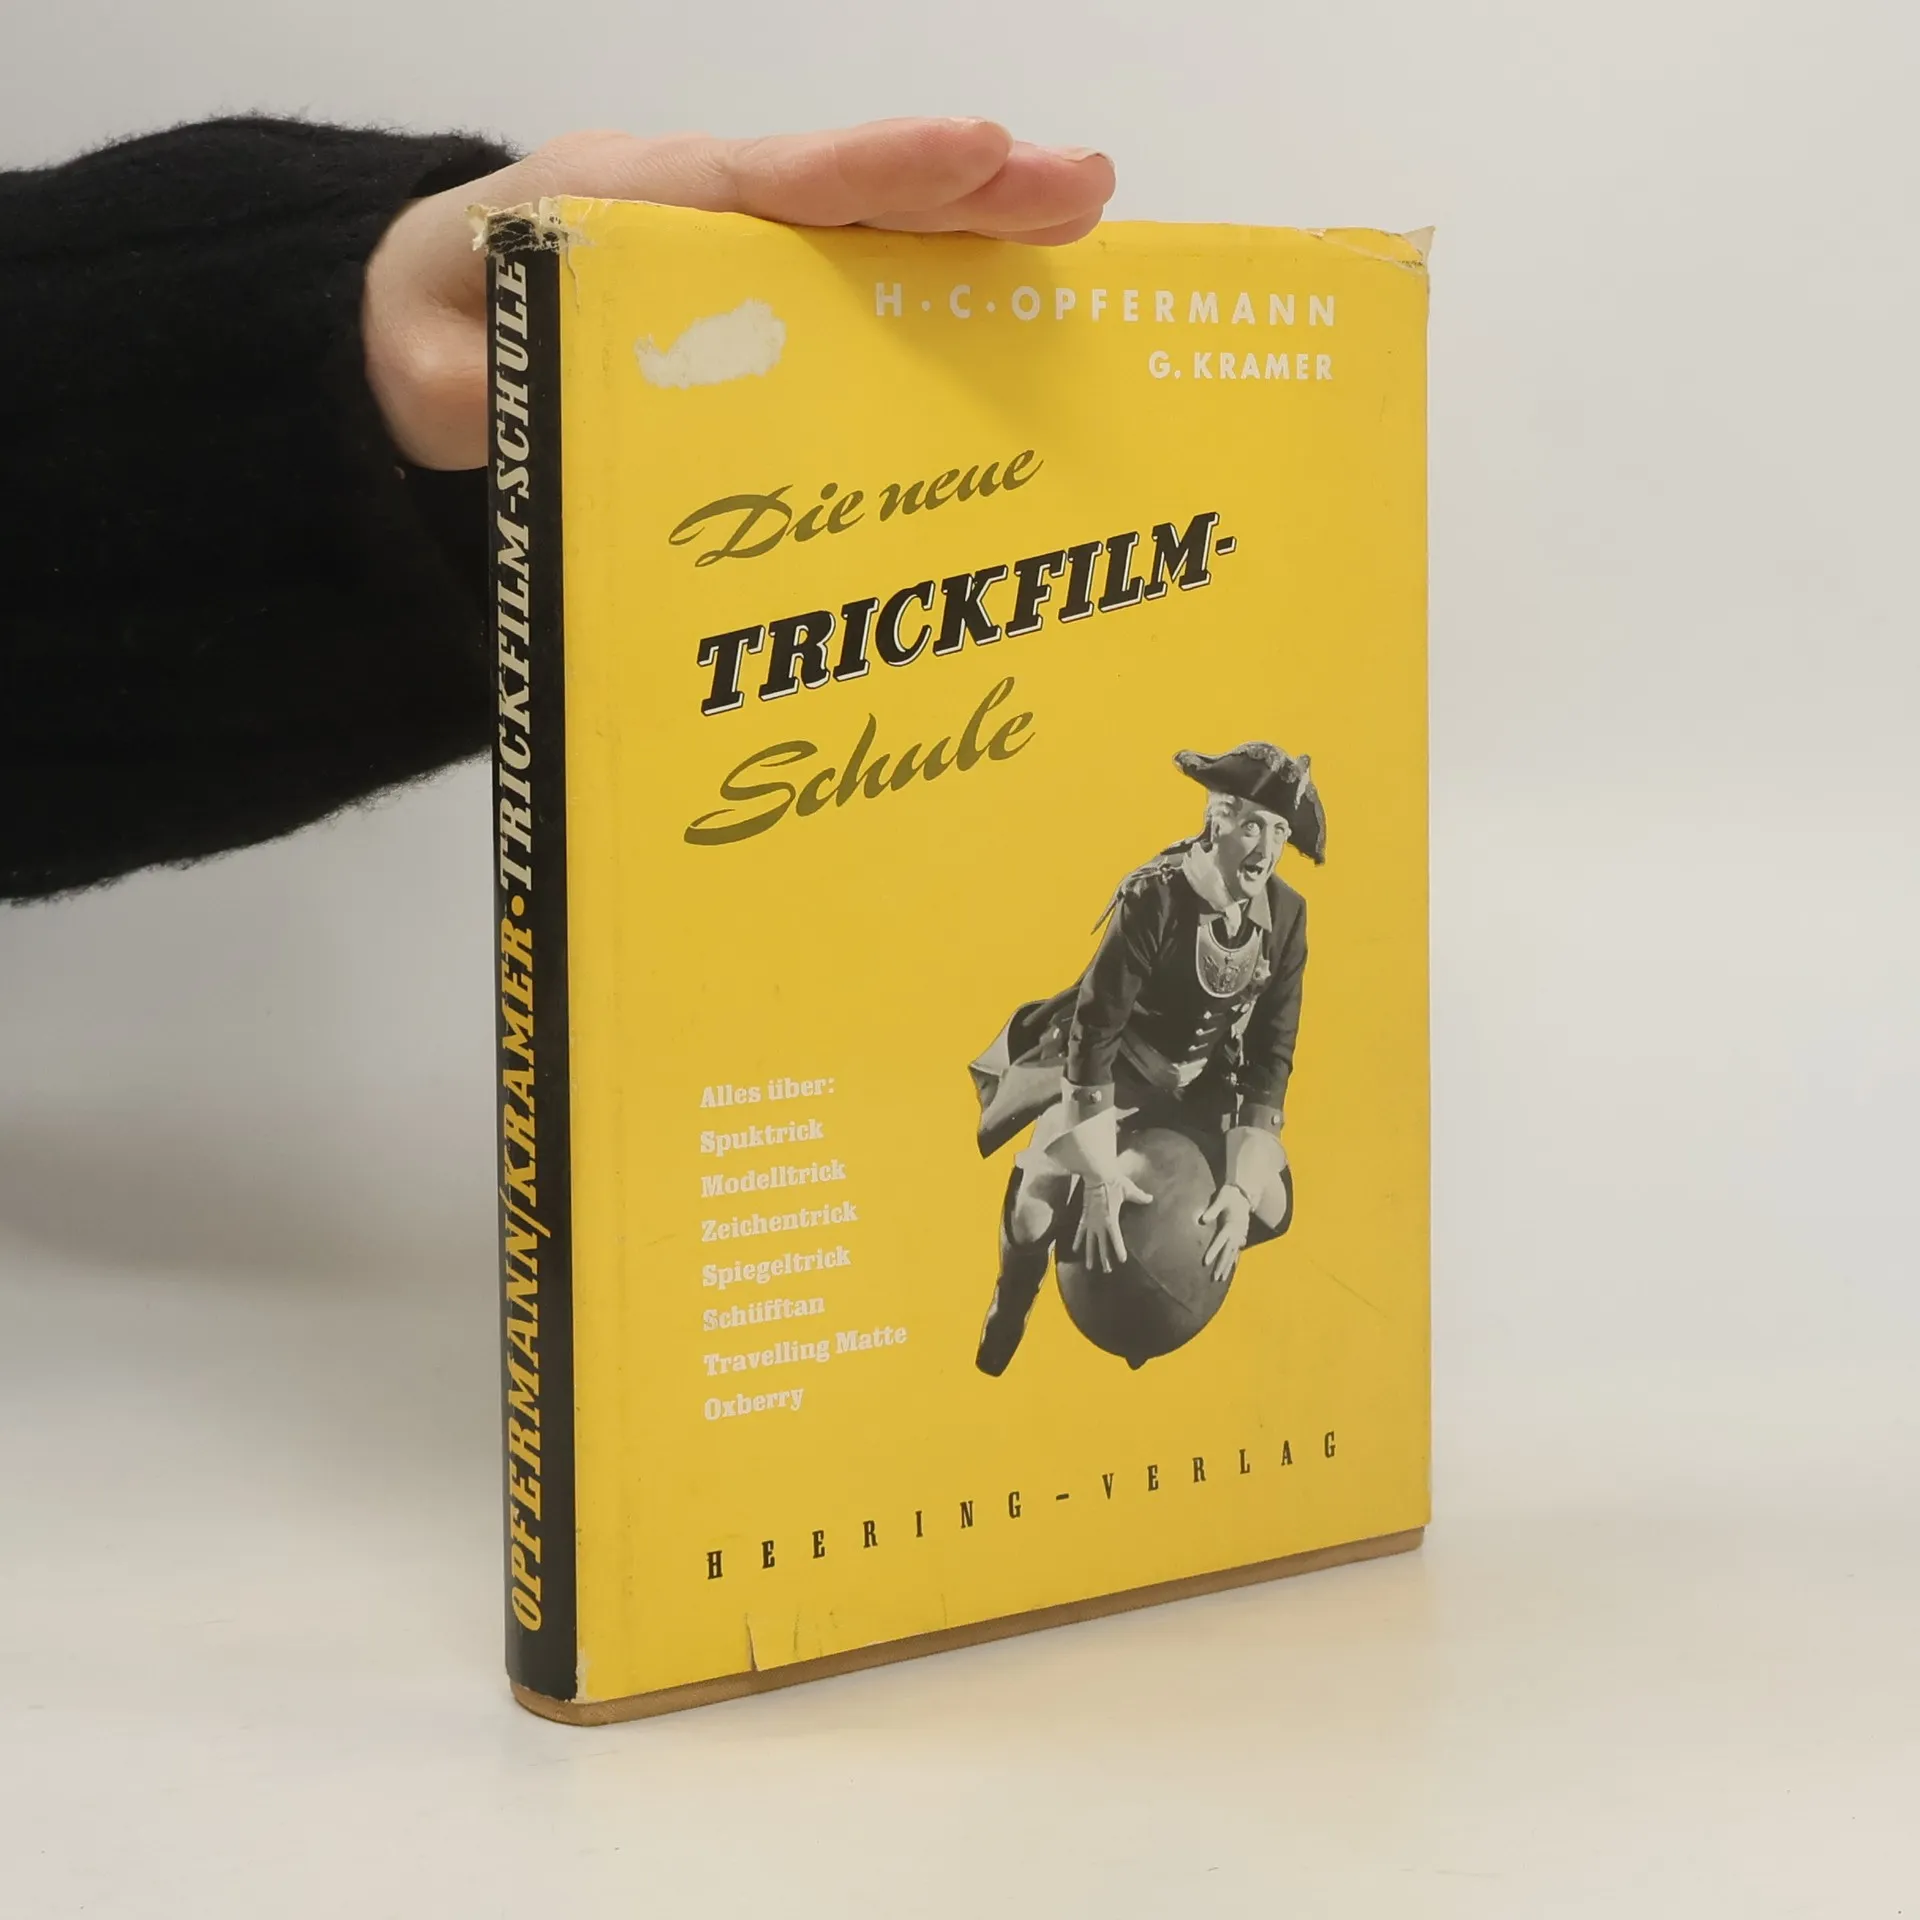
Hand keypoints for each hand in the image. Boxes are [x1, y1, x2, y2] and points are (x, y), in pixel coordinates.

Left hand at [364, 118, 1115, 468]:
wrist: (430, 320)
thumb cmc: (438, 325)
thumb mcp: (430, 360)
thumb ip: (472, 385)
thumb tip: (522, 413)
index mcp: (631, 207)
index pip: (764, 184)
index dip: (870, 170)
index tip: (969, 153)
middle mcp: (706, 216)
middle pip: (847, 195)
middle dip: (963, 187)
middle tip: (1080, 186)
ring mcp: (745, 255)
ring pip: (873, 234)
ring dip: (978, 229)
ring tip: (1085, 223)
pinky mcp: (768, 303)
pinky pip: (865, 284)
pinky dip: (944, 284)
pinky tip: (1022, 301)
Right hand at [1072, 1172, 1152, 1273]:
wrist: (1096, 1173)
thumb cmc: (1113, 1181)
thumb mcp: (1129, 1190)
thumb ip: (1140, 1197)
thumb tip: (1150, 1199)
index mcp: (1110, 1219)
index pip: (1115, 1238)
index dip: (1119, 1250)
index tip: (1122, 1260)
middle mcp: (1099, 1223)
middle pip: (1101, 1245)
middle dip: (1104, 1258)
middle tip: (1107, 1271)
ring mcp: (1090, 1220)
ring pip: (1089, 1242)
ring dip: (1090, 1254)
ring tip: (1090, 1267)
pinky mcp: (1084, 1216)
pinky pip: (1080, 1231)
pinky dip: (1077, 1240)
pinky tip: (1075, 1249)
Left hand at [1198, 1183, 1252, 1285]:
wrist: (1245, 1193)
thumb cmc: (1230, 1195)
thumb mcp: (1221, 1198)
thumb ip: (1212, 1209)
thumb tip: (1202, 1219)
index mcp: (1230, 1225)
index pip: (1220, 1241)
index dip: (1213, 1252)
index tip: (1206, 1263)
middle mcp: (1236, 1233)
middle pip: (1228, 1252)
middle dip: (1221, 1265)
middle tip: (1215, 1278)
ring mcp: (1240, 1235)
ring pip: (1233, 1254)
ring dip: (1227, 1266)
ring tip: (1221, 1279)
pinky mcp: (1241, 1235)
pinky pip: (1236, 1251)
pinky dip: (1233, 1260)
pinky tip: (1230, 1269)